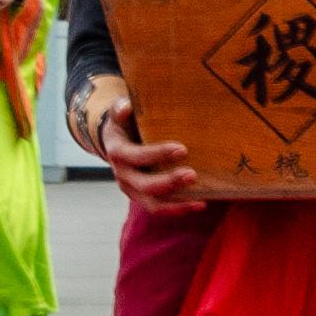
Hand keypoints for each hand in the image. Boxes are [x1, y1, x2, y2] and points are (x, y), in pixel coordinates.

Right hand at [92, 95, 198, 212]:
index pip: (138, 156)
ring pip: (152, 204)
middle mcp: (123, 175)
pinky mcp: (142, 197)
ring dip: (176, 204)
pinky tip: (200, 204)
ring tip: (200, 201)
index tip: (182, 149)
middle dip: (169, 182)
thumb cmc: (124, 123)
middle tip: (193, 175)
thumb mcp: (119, 113)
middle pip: (145, 185)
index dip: (158, 154)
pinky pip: (159, 208)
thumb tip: (127, 106)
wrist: (115, 142)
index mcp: (118, 152)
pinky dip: (178, 209)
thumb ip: (121, 108)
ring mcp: (132, 189)